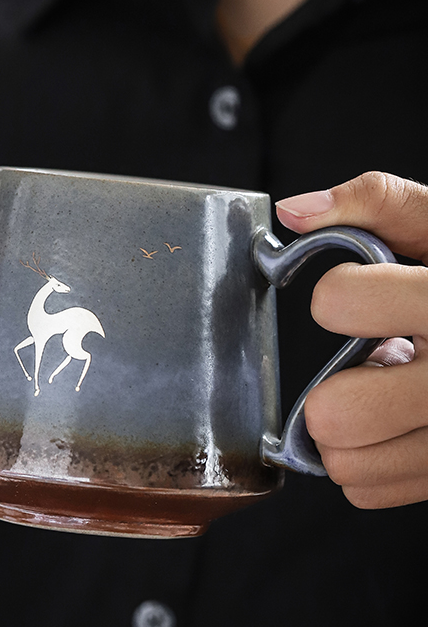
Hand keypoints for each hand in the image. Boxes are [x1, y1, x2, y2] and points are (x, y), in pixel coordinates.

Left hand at [276, 171, 427, 508]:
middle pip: (339, 414)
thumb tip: (293, 211)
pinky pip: (372, 490)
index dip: (337, 293)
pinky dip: (370, 461)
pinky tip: (400, 425)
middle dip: (329, 390)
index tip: (357, 295)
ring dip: (346, 432)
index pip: (340, 300)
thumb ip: (378, 203)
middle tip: (358, 367)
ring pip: (350, 464)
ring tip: (384, 394)